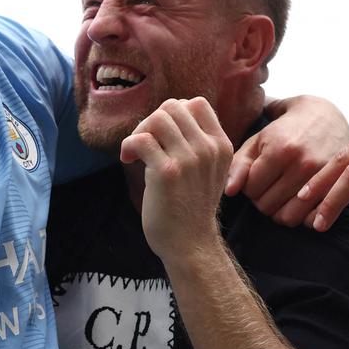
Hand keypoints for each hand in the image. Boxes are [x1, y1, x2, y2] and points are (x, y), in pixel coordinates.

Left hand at [121, 98, 234, 262]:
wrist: (190, 244)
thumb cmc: (192, 207)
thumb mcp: (210, 170)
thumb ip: (199, 142)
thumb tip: (171, 113)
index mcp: (221, 145)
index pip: (197, 104)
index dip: (174, 113)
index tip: (163, 135)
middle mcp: (208, 149)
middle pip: (173, 107)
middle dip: (152, 121)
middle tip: (145, 144)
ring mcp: (189, 159)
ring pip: (157, 118)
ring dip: (139, 131)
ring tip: (136, 152)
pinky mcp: (167, 172)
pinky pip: (141, 139)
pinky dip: (128, 145)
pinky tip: (128, 159)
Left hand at [226, 95, 348, 225]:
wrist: (326, 117)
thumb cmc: (284, 129)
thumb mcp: (258, 139)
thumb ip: (238, 164)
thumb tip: (228, 192)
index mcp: (280, 149)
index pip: (251, 189)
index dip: (248, 185)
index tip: (255, 176)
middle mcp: (302, 165)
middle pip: (266, 205)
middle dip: (261, 199)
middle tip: (267, 185)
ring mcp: (321, 178)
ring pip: (286, 217)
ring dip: (278, 210)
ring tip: (279, 194)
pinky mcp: (334, 188)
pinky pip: (308, 220)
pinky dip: (298, 216)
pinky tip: (295, 201)